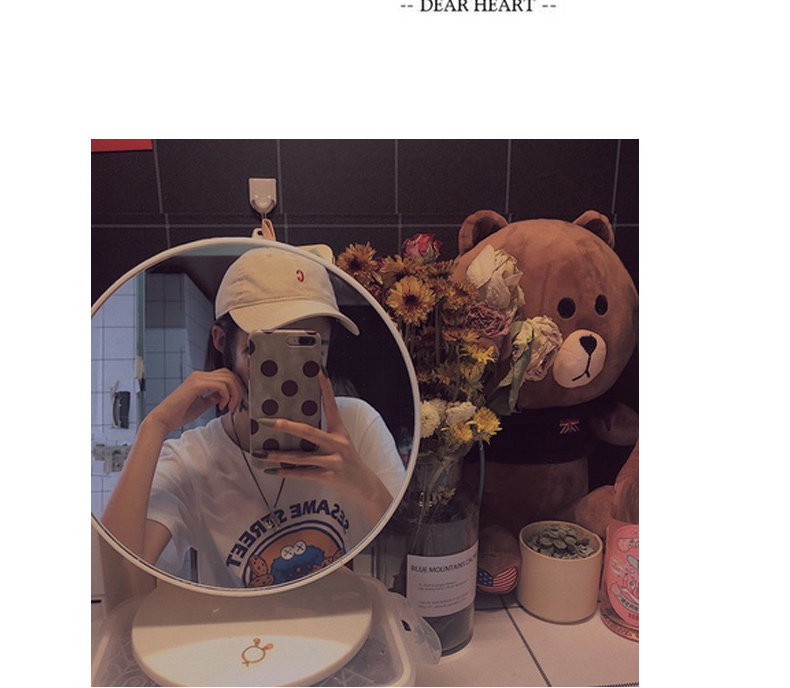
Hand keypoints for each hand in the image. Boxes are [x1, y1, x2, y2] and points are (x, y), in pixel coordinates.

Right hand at [145, 368, 245, 434]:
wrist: (163, 419)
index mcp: (200, 378)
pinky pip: (221, 386)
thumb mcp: (202, 404)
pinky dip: (226, 396)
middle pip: (229, 374)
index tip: (234, 403)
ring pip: (228, 378)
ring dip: (234, 394)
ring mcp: (198, 378)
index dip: (235, 387)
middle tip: (235, 406)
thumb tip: (226, 395)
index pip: (225, 375)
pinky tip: (221, 406)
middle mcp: (199, 375)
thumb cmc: (179, 414)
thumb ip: (214, 397)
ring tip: (229, 407)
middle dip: (238, 390)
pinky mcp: (196, 385)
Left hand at [261, 372, 389, 510]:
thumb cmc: (347, 460)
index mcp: (340, 431)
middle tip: (267, 422)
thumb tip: (294, 424)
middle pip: (308, 432)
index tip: (318, 371)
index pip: (332, 405)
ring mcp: (334, 461)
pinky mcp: (329, 477)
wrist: (364, 485)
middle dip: (285, 427)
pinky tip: (273, 471)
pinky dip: (287, 473)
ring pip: (302, 457)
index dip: (325, 387)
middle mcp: (338, 444)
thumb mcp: (340, 442)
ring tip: (261, 452)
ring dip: (279, 455)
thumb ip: (322, 433)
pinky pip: (304, 474)